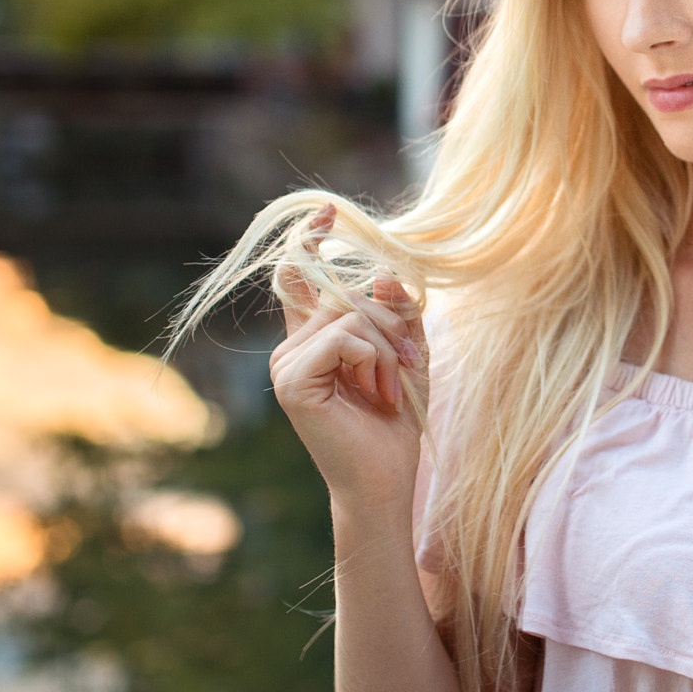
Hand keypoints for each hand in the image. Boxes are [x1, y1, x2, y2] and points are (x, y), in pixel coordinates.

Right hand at [268, 206, 428, 522]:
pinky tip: (376, 394)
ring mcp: (285, 364)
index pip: (302, 276)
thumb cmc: (396, 420)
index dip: (311, 240)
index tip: (329, 211)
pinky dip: (374, 360)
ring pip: (349, 313)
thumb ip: (397, 312)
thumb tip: (385, 273)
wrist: (386, 480)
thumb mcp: (407, 354)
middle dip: (390, 322)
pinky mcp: (292, 380)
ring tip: (389, 387)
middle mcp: (291, 346)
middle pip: (346, 292)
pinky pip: (345, 337)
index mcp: (312, 338)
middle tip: (406, 367)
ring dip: (387, 348)